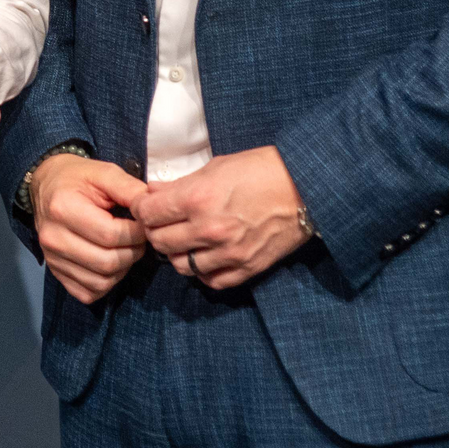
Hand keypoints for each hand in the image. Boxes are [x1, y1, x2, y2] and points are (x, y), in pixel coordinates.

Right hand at [33, 153, 149, 304]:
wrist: (45, 185)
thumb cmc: (78, 178)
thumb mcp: (104, 173)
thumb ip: (130, 189)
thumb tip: (153, 210)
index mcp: (64, 208)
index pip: (112, 236)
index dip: (137, 233)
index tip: (142, 224)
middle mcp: (53, 238)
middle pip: (108, 262)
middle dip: (132, 252)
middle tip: (136, 238)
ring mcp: (52, 258)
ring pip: (101, 282)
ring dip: (122, 269)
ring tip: (123, 249)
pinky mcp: (55, 272)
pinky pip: (88, 293)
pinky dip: (105, 284)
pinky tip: (108, 263)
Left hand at [133, 146, 311, 289]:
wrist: (307, 187)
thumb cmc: (260, 169)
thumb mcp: (215, 167)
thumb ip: (179, 184)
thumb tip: (152, 192)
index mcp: (197, 198)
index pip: (148, 214)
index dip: (141, 210)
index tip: (145, 207)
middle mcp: (209, 229)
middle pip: (160, 242)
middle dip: (155, 232)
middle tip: (162, 224)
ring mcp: (229, 252)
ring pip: (181, 266)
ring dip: (177, 254)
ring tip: (183, 241)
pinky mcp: (248, 267)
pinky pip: (211, 281)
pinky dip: (203, 271)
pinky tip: (205, 256)